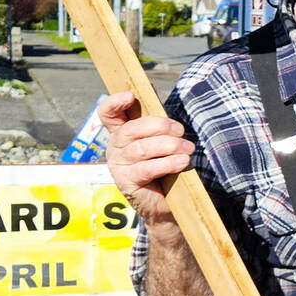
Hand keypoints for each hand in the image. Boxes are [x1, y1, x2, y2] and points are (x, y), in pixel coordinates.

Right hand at [99, 91, 193, 224]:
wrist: (167, 202)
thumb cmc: (165, 166)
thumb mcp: (161, 140)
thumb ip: (157, 121)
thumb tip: (154, 93)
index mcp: (121, 133)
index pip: (107, 114)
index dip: (114, 102)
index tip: (130, 95)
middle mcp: (115, 148)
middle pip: (130, 129)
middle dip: (158, 126)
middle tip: (180, 131)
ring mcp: (118, 166)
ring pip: (141, 149)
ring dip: (168, 146)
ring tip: (187, 148)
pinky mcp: (127, 182)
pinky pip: (147, 168)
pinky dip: (168, 163)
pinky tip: (182, 162)